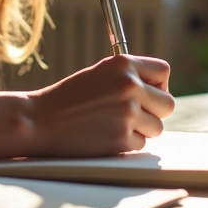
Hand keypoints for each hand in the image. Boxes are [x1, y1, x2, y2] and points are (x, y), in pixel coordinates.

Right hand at [25, 55, 174, 157]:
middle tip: (135, 114)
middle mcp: (128, 85)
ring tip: (114, 124)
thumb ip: (129, 77)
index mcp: (123, 64)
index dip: (158, 85)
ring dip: (140, 130)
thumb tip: (159, 88)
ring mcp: (126, 113)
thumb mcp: (100, 74)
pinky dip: (126, 144)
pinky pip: (140, 144)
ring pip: (157, 127)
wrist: (39, 121)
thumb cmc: (68, 98)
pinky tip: (105, 135)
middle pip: (168, 103)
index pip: (163, 71)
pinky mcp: (121, 138)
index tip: (149, 93)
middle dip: (154, 111)